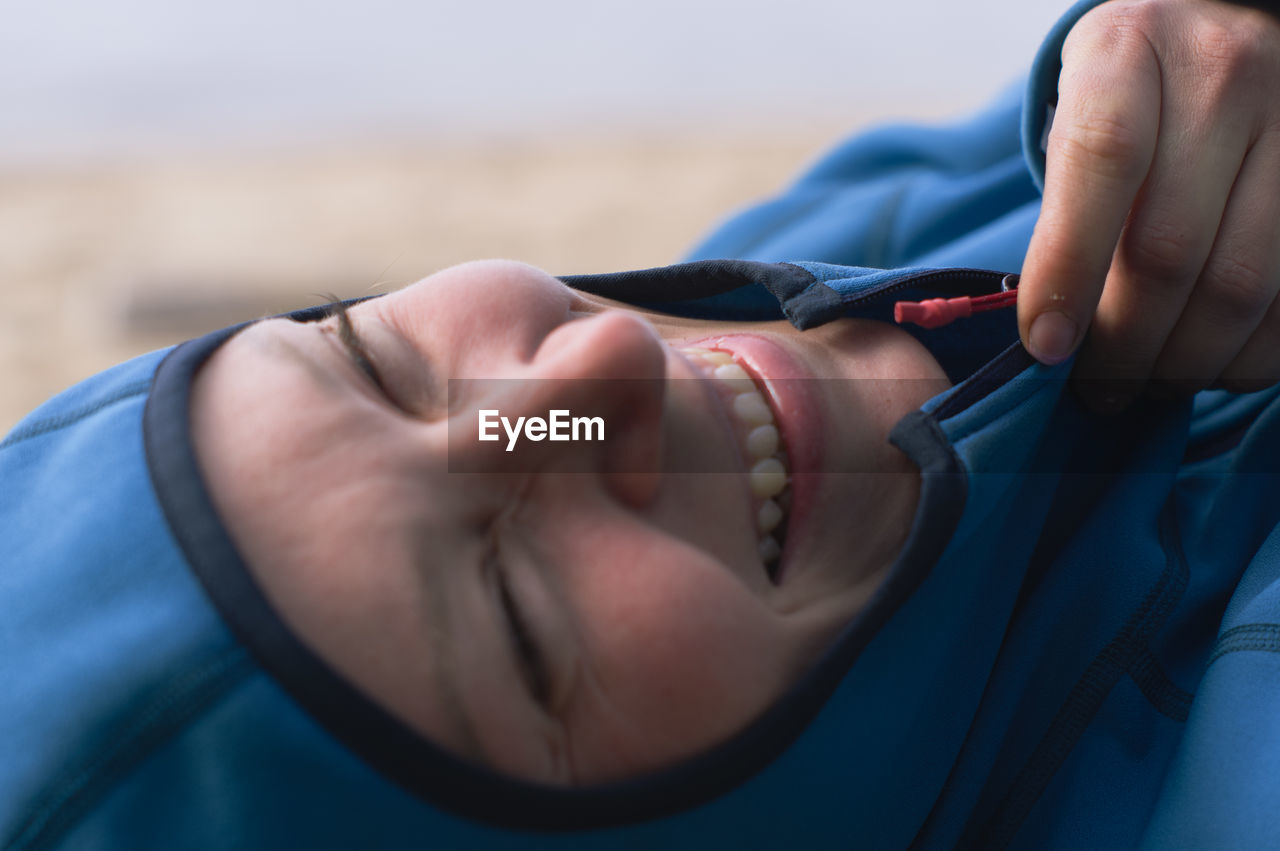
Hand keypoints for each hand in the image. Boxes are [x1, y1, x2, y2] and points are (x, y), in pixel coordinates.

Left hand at [1018, 0, 1279, 410]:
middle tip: (1097, 390)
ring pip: (1242, 284)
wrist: (1224, 33)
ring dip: (1187, 362)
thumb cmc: (1130, 96)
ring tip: (1148, 386)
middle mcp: (1224, 74)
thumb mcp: (1077, 114)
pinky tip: (1212, 366)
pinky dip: (1251, 354)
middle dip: (1125, 345)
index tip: (1045, 346)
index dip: (1069, 264)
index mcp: (1130, 53)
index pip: (1104, 159)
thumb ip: (1066, 207)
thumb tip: (1051, 339)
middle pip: (1172, 247)